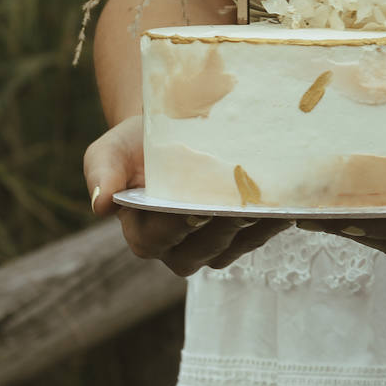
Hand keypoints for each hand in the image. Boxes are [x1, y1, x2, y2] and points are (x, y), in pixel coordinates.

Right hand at [83, 115, 291, 275]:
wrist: (174, 135)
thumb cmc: (137, 145)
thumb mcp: (111, 150)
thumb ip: (102, 171)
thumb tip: (99, 203)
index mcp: (143, 235)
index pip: (162, 236)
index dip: (180, 222)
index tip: (197, 204)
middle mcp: (177, 250)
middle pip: (205, 246)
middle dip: (224, 225)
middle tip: (244, 201)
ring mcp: (212, 247)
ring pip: (235, 246)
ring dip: (255, 226)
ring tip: (272, 201)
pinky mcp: (240, 239)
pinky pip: (258, 238)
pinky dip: (272, 222)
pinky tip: (286, 202)